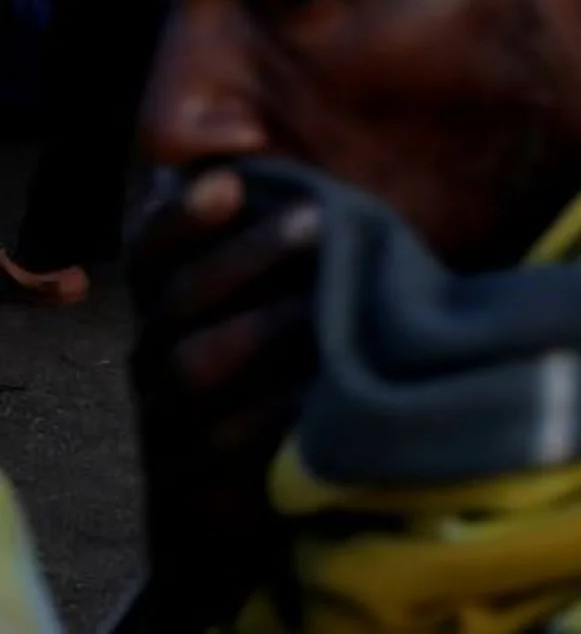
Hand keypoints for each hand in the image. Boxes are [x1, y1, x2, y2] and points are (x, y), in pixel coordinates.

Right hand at [128, 168, 321, 625]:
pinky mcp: (190, 490)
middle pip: (179, 300)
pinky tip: (323, 392)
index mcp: (169, 315)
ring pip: (192, 367)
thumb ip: (281, 255)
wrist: (239, 520)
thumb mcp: (273, 320)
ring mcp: (165, 427)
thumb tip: (280, 163)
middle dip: (247, 254)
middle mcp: (153, 364)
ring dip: (261, 328)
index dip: (181, 217)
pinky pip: (222, 445)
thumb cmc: (273, 392)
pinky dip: (273, 414)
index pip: (152, 255)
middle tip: (318, 218)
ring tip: (325, 306)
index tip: (228, 180)